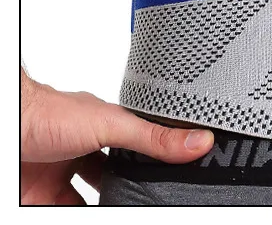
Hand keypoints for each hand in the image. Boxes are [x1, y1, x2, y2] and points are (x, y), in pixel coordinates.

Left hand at [21, 69, 214, 204]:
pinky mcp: (43, 198)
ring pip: (93, 198)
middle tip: (152, 200)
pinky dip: (88, 213)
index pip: (138, 145)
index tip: (176, 173)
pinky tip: (106, 210)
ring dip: (111, 204)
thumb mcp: (114, 125)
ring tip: (132, 206)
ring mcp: (62, 175)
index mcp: (105, 127)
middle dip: (131, 189)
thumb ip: (154, 138)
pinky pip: (70, 210)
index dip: (154, 160)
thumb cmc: (50, 112)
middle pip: (115, 177)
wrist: (8, 126)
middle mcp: (84, 150)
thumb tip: (198, 140)